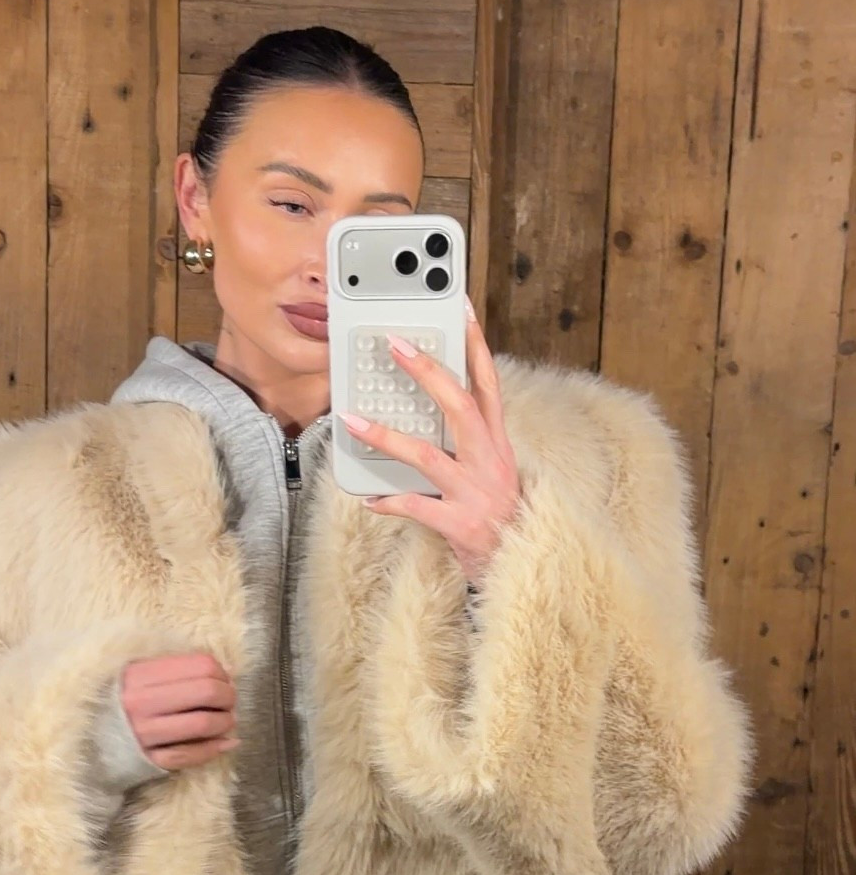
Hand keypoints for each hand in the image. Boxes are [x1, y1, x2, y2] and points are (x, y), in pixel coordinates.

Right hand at [118, 652, 237, 770]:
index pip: (201, 665)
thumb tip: (228, 673)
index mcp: (140, 673)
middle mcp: (142, 701)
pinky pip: (190, 754)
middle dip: (228, 697)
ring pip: (203, 724)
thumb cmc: (119, 701)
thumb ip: (177, 671)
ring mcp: (144, 732)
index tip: (223, 681)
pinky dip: (215, 748)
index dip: (221, 673)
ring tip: (226, 721)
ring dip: (225, 722)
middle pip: (207, 692)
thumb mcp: (138, 675)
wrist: (85, 738)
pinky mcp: (148, 759)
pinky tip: (225, 743)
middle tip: (228, 702)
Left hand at [339, 299, 526, 583]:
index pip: (488, 383)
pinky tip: (369, 498)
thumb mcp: (491, 468)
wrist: (522, 565)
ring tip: (352, 421)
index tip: (460, 309)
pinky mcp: (460, 523)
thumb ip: (465, 440)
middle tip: (396, 345)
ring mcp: (475, 491)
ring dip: (386, 436)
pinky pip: (416, 507)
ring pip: (428, 455)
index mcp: (497, 442)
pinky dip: (389, 502)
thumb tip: (424, 410)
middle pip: (459, 405)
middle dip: (427, 372)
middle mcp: (489, 460)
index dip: (474, 345)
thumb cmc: (500, 513)